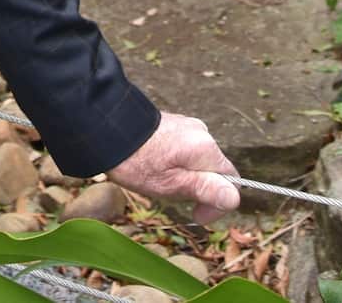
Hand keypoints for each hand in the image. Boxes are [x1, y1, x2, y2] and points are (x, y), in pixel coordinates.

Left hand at [107, 112, 240, 223]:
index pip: (231, 181)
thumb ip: (206, 189)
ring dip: (185, 177)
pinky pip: (184, 151)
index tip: (196, 216)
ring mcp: (186, 126)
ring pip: (197, 162)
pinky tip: (154, 166)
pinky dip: (175, 164)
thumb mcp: (173, 185)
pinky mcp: (173, 125)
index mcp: (205, 147)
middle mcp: (201, 132)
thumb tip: (234, 198)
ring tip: (157, 180)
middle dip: (197, 189)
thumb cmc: (137, 162)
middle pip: (213, 171)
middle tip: (169, 195)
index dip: (218, 204)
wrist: (106, 130)